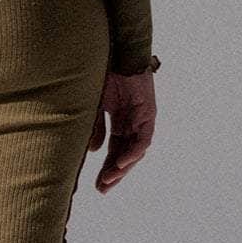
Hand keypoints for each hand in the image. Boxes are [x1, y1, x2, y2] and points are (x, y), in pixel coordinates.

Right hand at [91, 67, 155, 191]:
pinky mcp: (149, 113)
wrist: (117, 53)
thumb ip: (96, 128)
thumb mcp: (95, 106)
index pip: (114, 150)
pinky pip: (143, 138)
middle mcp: (132, 123)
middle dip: (114, 173)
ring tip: (111, 179)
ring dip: (123, 166)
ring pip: (136, 151)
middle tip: (103, 189)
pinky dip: (133, 152)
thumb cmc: (105, 75)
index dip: (106, 168)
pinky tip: (122, 162)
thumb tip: (93, 151)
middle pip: (125, 154)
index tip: (97, 185)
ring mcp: (142, 119)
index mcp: (119, 121)